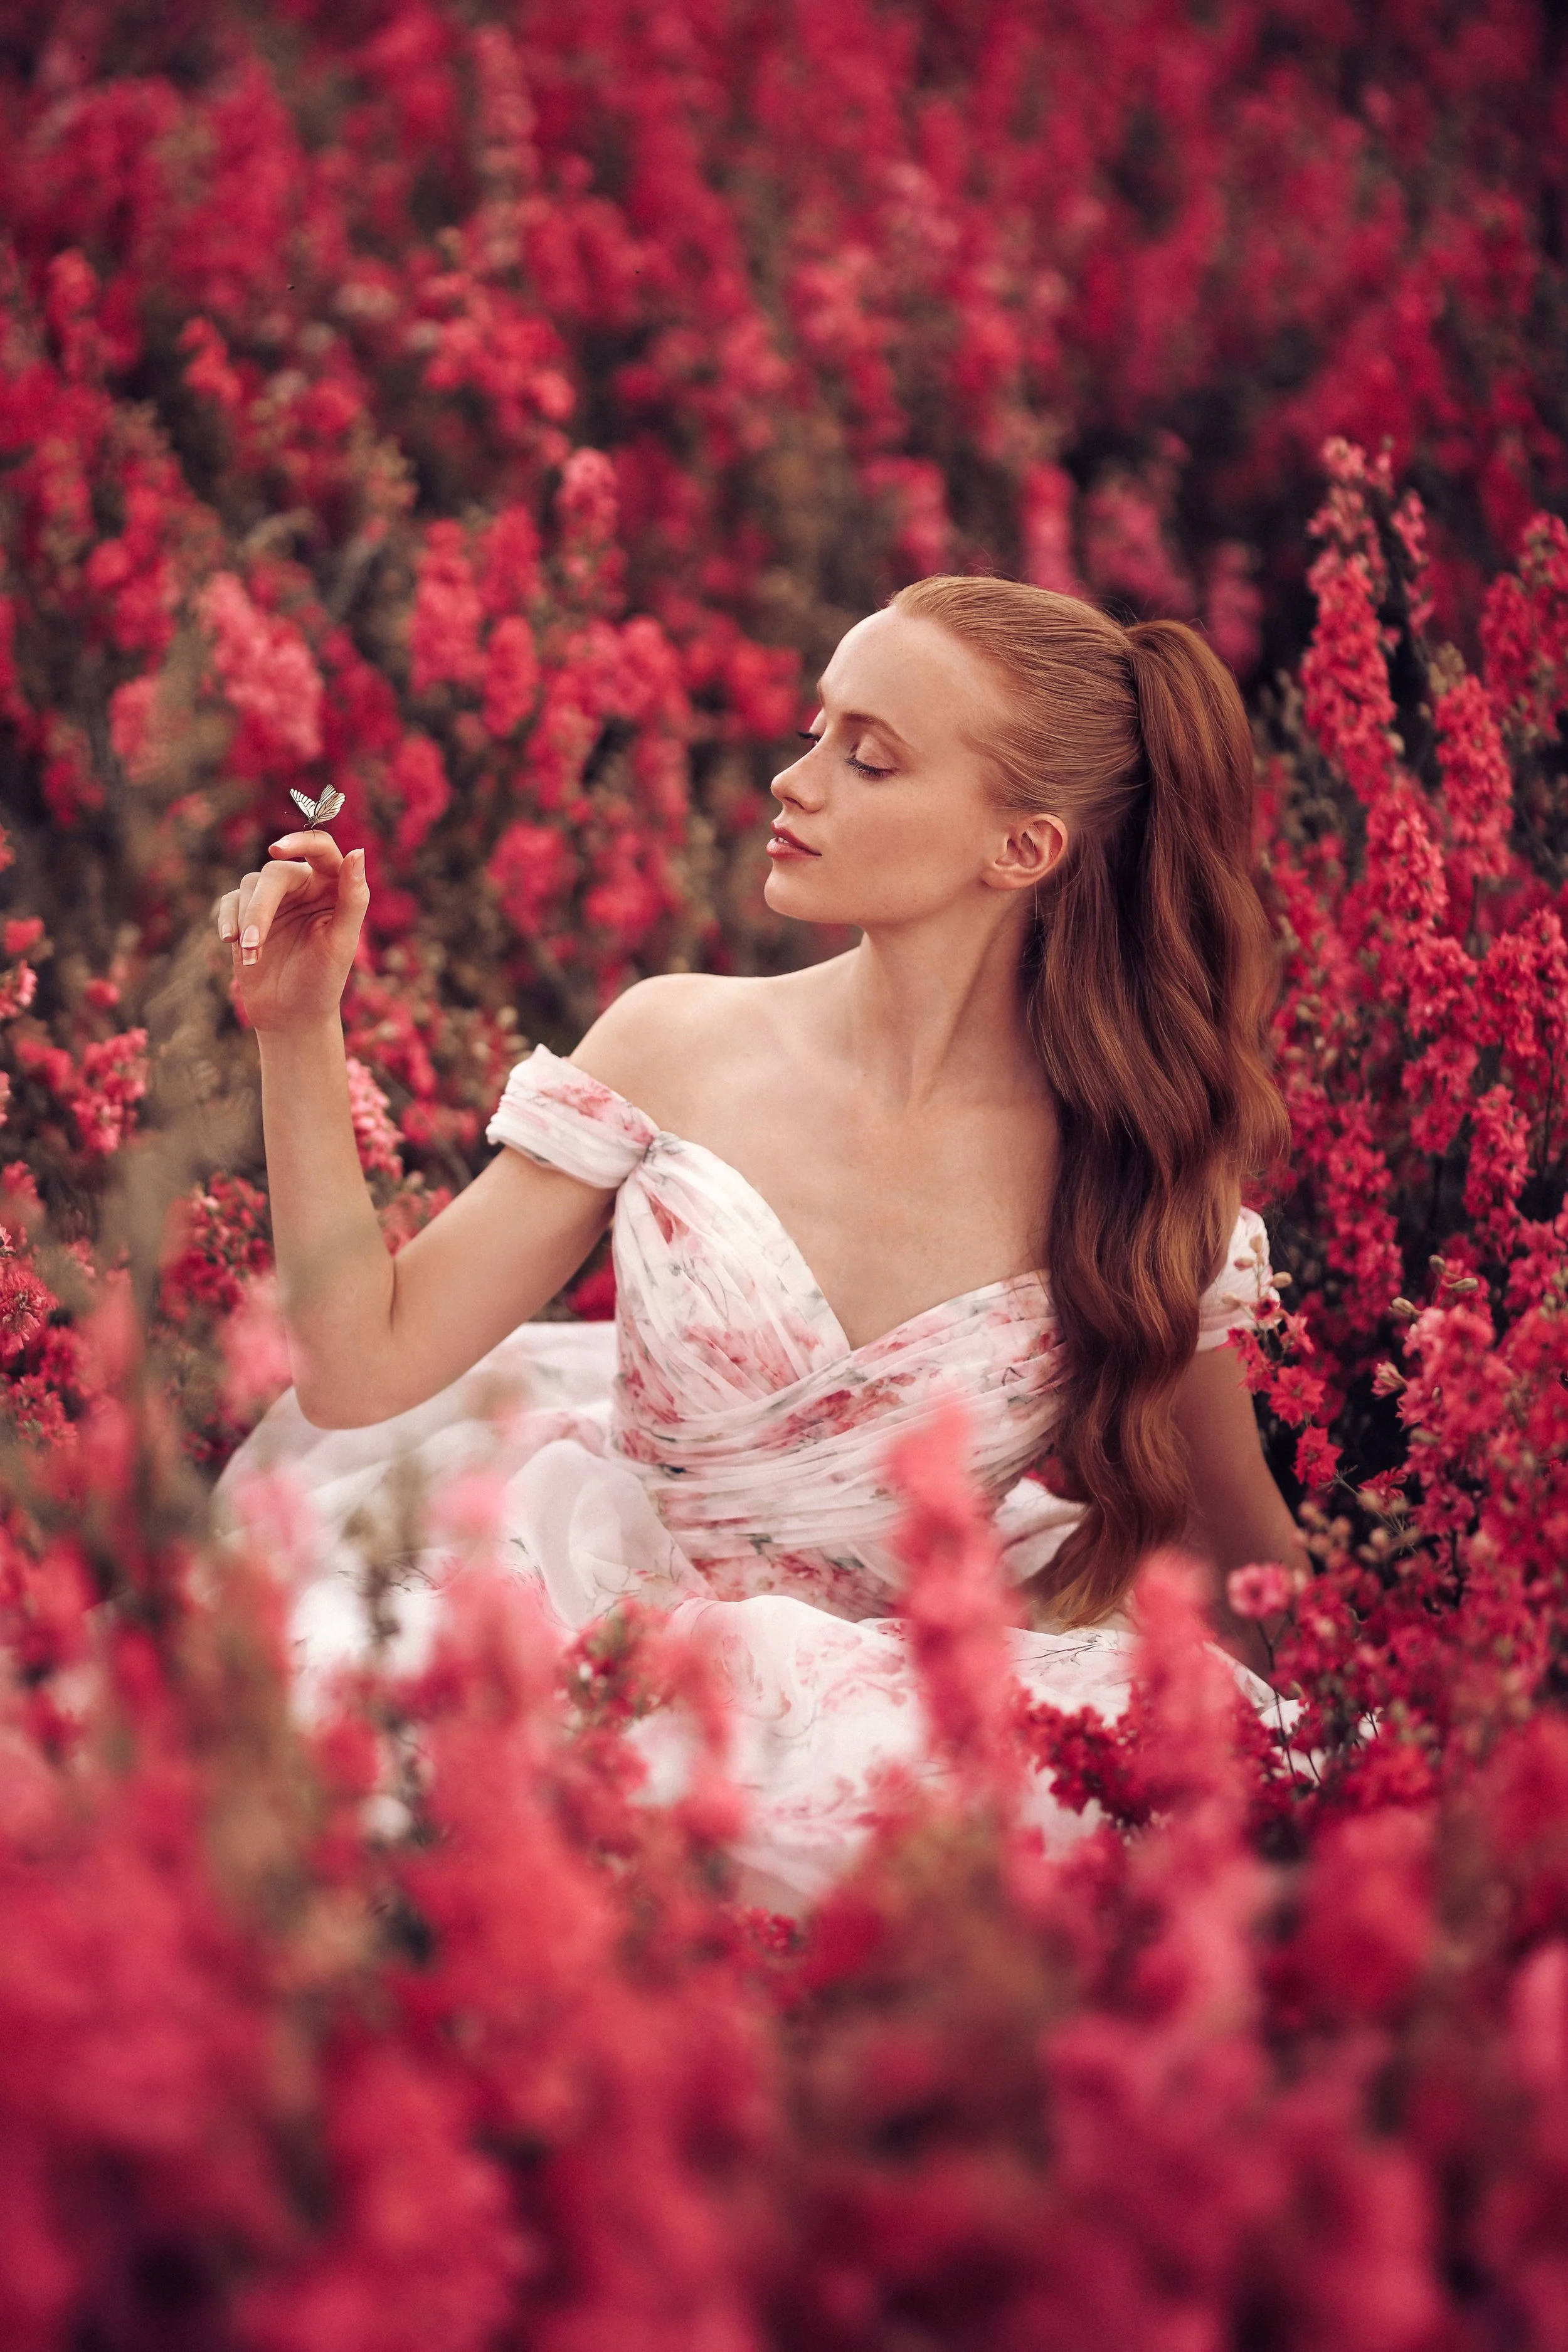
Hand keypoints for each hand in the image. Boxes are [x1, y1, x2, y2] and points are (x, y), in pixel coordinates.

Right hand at [215, 831, 369, 1033]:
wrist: (291, 1016)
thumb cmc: (323, 981)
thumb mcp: (341, 942)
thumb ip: (353, 898)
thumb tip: (358, 852)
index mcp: (332, 887)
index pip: (320, 848)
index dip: (300, 841)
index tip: (277, 849)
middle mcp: (303, 887)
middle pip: (275, 873)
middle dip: (260, 908)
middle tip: (254, 943)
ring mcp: (273, 900)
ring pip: (249, 886)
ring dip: (246, 921)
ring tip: (252, 956)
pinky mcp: (246, 915)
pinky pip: (230, 901)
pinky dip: (226, 919)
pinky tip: (229, 941)